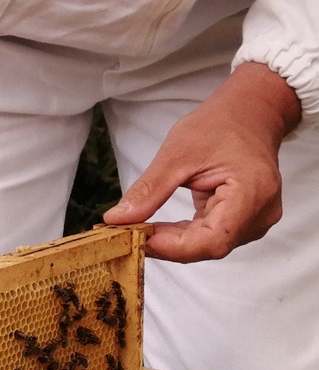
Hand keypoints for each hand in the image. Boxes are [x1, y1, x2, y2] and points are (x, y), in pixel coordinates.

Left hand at [104, 62, 300, 261]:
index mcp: (252, 194)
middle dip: (167, 245)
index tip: (138, 239)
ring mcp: (255, 220)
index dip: (173, 247)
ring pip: (206, 246)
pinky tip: (159, 229)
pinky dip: (181, 236)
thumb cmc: (220, 126)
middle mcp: (260, 213)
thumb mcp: (176, 154)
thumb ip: (148, 191)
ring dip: (172, 242)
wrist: (249, 114)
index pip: (212, 240)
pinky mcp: (244, 222)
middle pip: (208, 247)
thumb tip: (117, 220)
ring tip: (142, 229)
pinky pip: (209, 238)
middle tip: (130, 235)